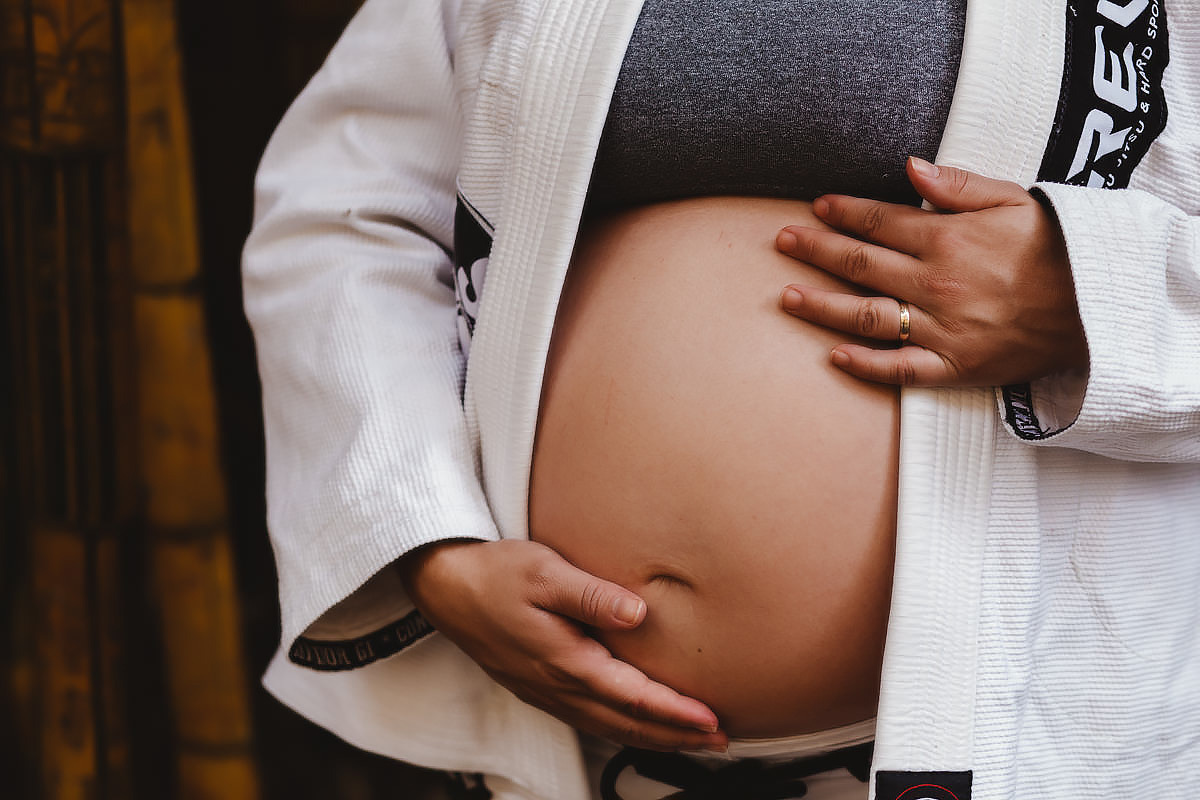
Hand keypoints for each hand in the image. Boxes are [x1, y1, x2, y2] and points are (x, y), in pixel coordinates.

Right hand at [397, 539, 726, 750]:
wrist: (444, 585)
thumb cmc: (494, 573)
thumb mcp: (544, 571)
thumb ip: (591, 594)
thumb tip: (638, 613)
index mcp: (564, 660)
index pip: (632, 695)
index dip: (674, 712)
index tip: (711, 721)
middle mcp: (556, 685)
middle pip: (626, 722)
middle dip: (675, 736)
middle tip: (718, 742)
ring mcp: (544, 690)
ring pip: (607, 726)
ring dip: (651, 736)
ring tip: (689, 739)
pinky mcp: (536, 686)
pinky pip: (588, 719)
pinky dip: (621, 728)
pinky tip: (633, 723)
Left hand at [775, 157, 1088, 386]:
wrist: (1099, 307)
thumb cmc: (1056, 248)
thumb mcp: (1015, 201)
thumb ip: (958, 185)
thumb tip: (909, 165)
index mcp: (948, 239)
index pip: (879, 222)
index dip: (843, 213)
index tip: (815, 208)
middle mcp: (935, 284)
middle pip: (860, 264)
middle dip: (816, 250)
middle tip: (782, 241)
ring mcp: (940, 329)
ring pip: (866, 316)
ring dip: (821, 305)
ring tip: (786, 296)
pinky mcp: (953, 367)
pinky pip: (900, 369)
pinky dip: (865, 364)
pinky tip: (833, 356)